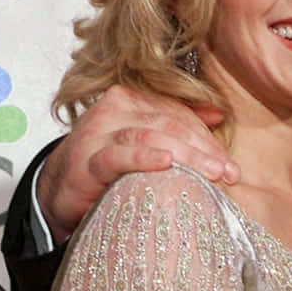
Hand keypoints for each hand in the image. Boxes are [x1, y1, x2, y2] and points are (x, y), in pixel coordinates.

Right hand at [37, 85, 238, 243]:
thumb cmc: (108, 164)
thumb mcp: (144, 139)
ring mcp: (98, 132)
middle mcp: (114, 109)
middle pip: (169, 125)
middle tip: (230, 173)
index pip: (178, 114)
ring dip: (187, 156)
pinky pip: (119, 156)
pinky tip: (167, 163)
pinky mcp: (86, 159)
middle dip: (204, 150)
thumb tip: (218, 113)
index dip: (208, 139)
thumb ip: (178, 123)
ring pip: (150, 137)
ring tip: (212, 174)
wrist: (59, 190)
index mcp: (132, 99)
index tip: (232, 166)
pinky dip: (144, 158)